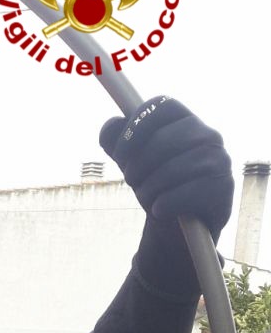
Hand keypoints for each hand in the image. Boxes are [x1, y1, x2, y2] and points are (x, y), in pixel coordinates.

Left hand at [99, 97, 232, 237]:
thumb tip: (110, 126)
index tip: (120, 153)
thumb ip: (116, 141)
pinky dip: (162, 206)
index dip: (134, 127)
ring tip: (147, 198)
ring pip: (170, 171)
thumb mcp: (133, 162)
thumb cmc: (157, 186)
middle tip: (132, 180)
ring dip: (147, 190)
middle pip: (161, 141)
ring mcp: (219, 160)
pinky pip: (181, 195)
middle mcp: (208, 135)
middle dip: (136, 166)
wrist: (182, 226)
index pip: (160, 105)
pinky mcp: (222, 189)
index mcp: (187, 121)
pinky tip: (160, 210)